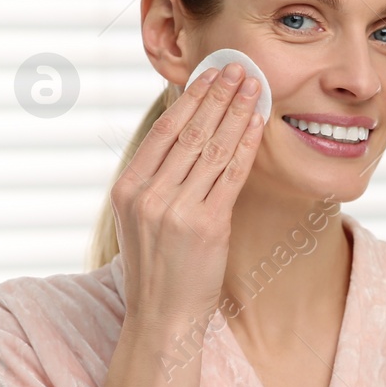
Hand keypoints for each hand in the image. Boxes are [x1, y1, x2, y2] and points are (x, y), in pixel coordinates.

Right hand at [110, 62, 265, 328]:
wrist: (162, 318)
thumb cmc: (157, 269)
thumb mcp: (139, 220)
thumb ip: (154, 181)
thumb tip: (181, 135)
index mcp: (127, 189)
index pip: (162, 131)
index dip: (189, 99)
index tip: (208, 74)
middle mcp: (148, 195)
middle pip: (189, 133)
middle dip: (216, 96)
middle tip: (237, 68)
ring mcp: (176, 210)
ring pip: (212, 149)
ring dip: (235, 112)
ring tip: (252, 86)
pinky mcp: (206, 226)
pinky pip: (230, 175)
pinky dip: (246, 145)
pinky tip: (257, 124)